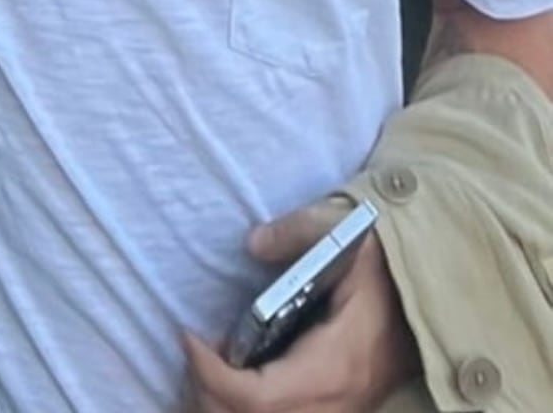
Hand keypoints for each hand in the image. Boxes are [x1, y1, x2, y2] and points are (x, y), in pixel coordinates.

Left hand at [184, 208, 420, 412]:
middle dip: (210, 399)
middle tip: (192, 356)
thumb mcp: (343, 232)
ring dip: (227, 411)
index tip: (190, 338)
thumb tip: (252, 243)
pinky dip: (251, 411)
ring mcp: (342, 411)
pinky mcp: (342, 410)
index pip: (259, 397)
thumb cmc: (387, 261)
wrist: (435, 287)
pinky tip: (232, 386)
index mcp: (334, 363)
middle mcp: (337, 401)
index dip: (213, 376)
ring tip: (202, 375)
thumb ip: (296, 234)